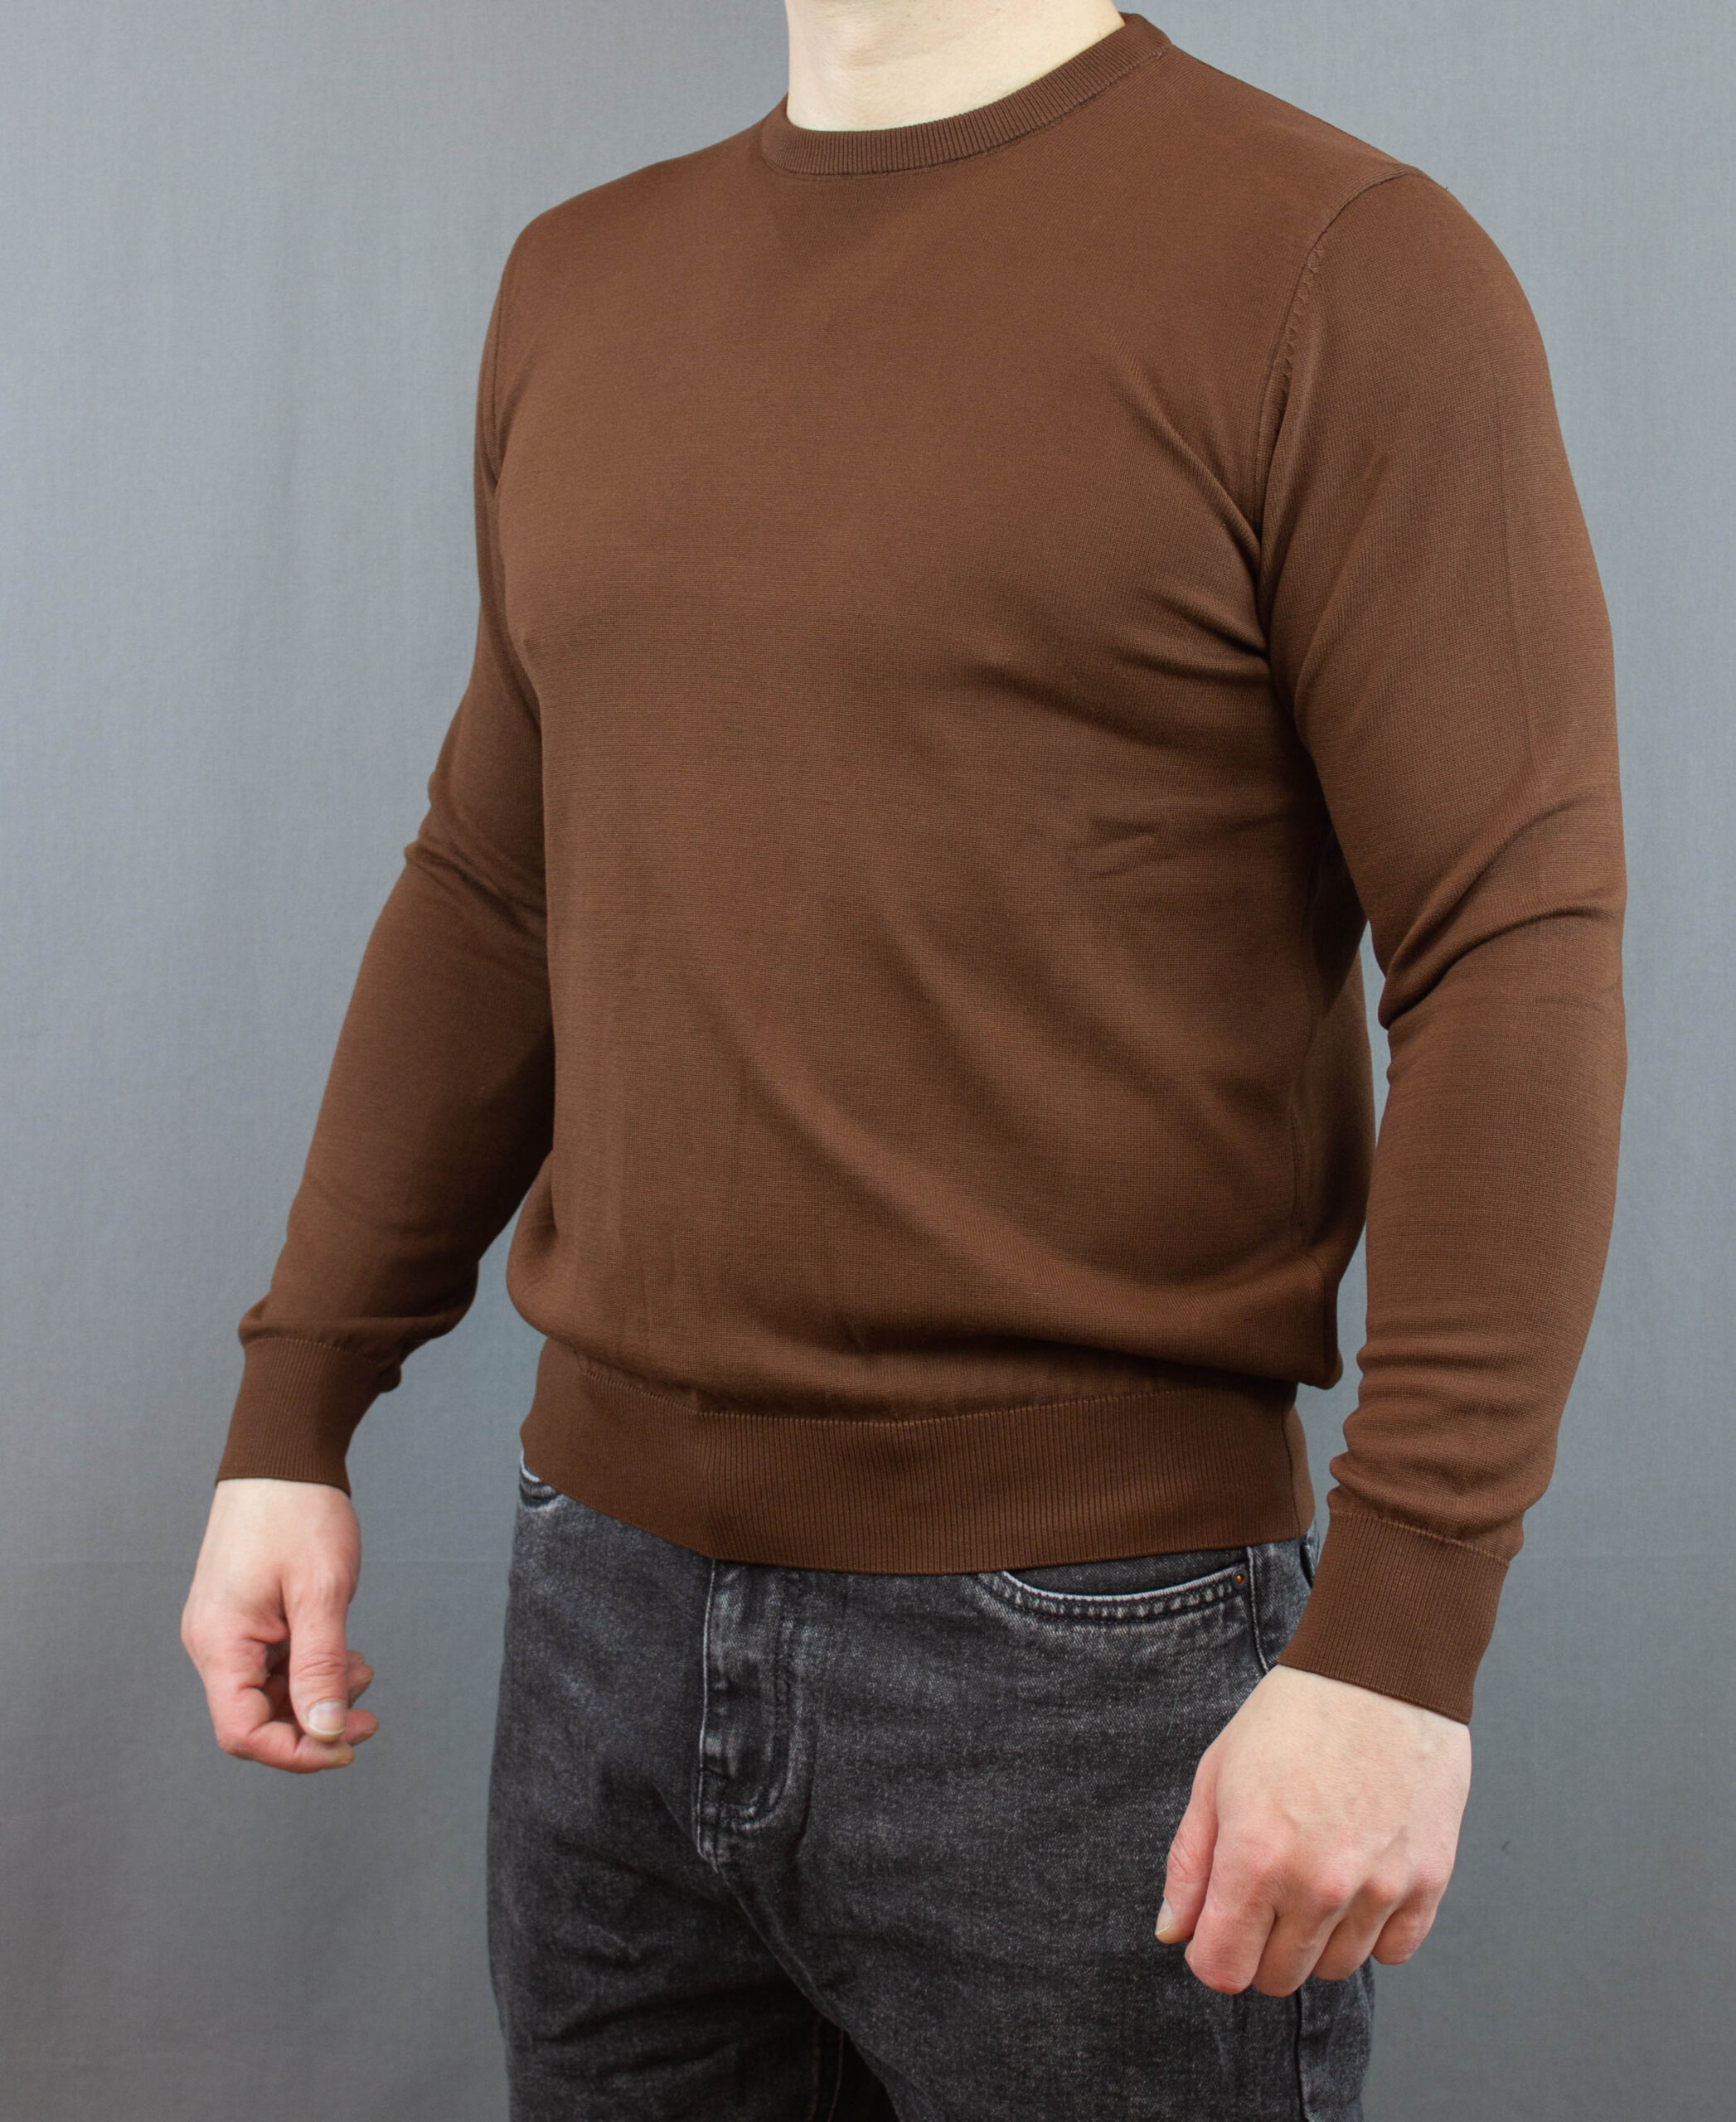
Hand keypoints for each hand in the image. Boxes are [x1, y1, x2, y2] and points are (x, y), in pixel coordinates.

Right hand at [181, 1476, 379, 1771]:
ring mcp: (226, 1630)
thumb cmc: (298, 1511)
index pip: (242, 1731)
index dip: (294, 1752)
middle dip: (314, 1725)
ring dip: (317, 1695)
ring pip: (267, 1693)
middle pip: (254, 1718)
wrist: (281, 1455)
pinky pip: (272, 1664)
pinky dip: (310, 1669)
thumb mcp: (322, 1592)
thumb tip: (325, 1730)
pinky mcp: (243, 1617)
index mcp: (220, 1642)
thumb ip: (321, 1666)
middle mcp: (212, 1643)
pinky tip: (344, 1654)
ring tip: (362, 1669)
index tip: (347, 1746)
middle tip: (370, 1716)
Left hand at [1155, 1664, 1469, 1994]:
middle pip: (1278, 1978)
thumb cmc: (1292, 1715)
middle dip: (1259, 1946)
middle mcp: (1317, 1886)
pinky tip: (1359, 1880)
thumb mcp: (1216, 1775)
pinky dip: (1374, 1931)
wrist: (1380, 1670)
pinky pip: (1395, 1951)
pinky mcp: (1427, 1881)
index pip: (1223, 1970)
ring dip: (1317, 1939)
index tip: (1217, 1926)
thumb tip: (1174, 1934)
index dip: (1211, 1954)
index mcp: (1254, 1858)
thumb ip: (1190, 1862)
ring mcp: (1378, 1888)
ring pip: (1336, 1968)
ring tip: (1314, 1872)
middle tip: (1264, 1891)